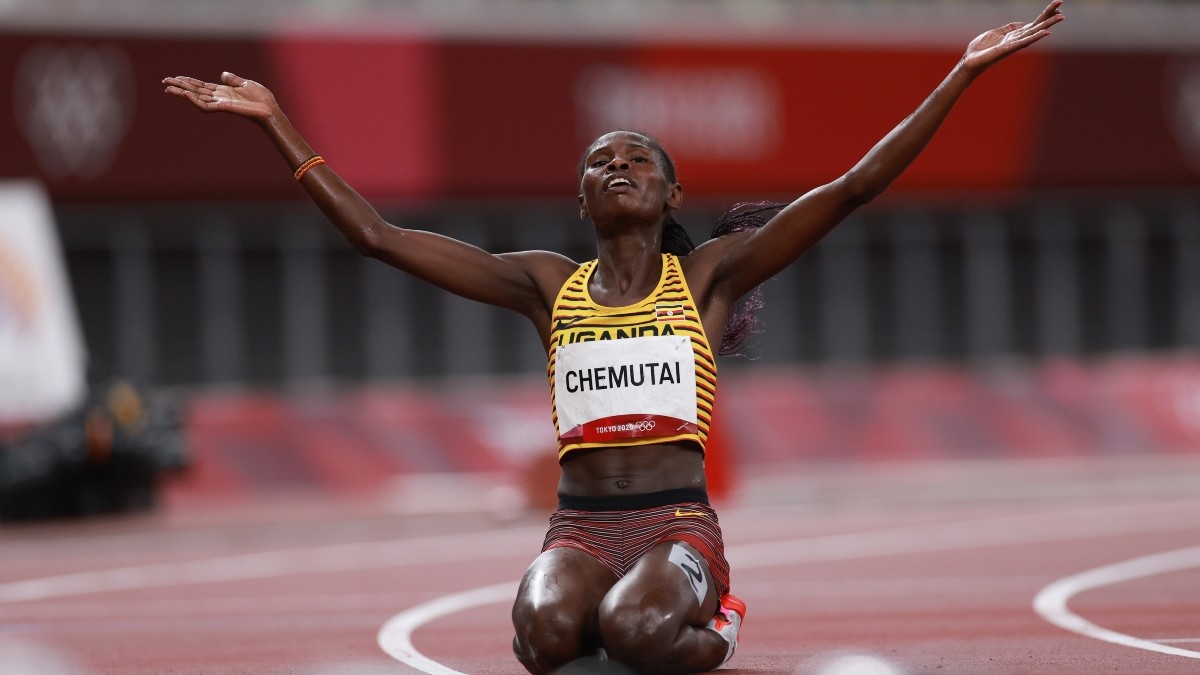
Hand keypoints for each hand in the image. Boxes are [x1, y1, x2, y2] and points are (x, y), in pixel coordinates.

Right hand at [162, 71, 277, 121]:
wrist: (269, 108)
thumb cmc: (261, 98)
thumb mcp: (245, 83)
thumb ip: (232, 79)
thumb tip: (222, 74)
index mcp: (222, 91)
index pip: (201, 86)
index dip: (188, 81)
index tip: (176, 77)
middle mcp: (218, 98)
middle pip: (195, 91)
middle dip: (180, 86)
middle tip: (164, 82)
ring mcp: (219, 103)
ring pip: (196, 98)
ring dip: (181, 93)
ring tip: (167, 88)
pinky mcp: (222, 108)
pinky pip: (204, 105)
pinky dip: (194, 100)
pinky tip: (184, 94)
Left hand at [960, 0, 1063, 75]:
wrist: (969, 61)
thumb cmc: (980, 49)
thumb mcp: (994, 33)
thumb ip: (1008, 28)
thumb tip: (1021, 23)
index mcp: (1014, 35)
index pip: (1033, 24)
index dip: (1044, 15)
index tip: (1057, 7)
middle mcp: (1016, 39)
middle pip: (1036, 26)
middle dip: (1049, 16)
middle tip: (1062, 6)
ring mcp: (1013, 44)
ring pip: (1034, 32)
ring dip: (1047, 25)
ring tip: (1060, 17)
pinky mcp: (1008, 49)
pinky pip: (1024, 42)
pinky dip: (1035, 37)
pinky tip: (1045, 32)